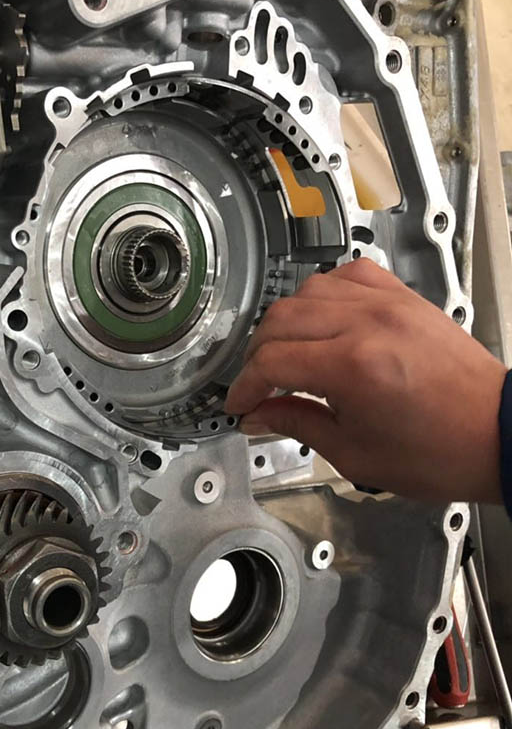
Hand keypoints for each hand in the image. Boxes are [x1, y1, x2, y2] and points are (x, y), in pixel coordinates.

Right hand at [224, 258, 506, 503]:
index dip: (246, 385)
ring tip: (285, 354)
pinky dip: (324, 294)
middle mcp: (368, 323)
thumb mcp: (354, 452)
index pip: (271, 361)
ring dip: (285, 323)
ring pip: (308, 291)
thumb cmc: (441, 450)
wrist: (498, 433)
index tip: (241, 403)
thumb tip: (261, 413)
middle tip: (258, 385)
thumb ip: (298, 423)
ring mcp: (388, 304)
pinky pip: (348, 275)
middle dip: (258, 356)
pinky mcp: (404, 298)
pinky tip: (322, 319)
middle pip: (281, 321)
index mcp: (352, 366)